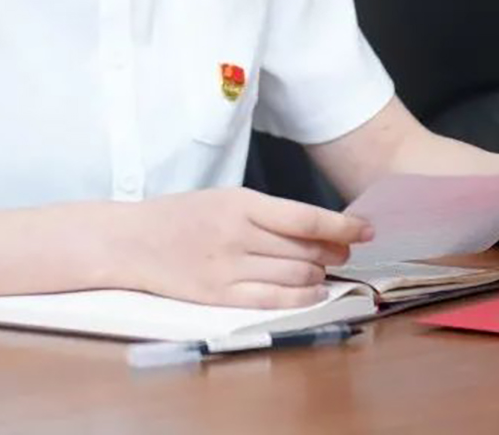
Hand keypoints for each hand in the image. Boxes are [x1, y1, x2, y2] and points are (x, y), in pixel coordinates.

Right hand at [113, 187, 373, 308]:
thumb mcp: (222, 199)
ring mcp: (230, 268)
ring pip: (297, 274)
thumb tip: (314, 227)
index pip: (305, 217)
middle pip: (307, 248)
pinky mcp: (222, 296)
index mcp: (239, 203)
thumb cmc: (179, 216)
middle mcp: (238, 235)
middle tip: (342, 250)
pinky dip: (302, 296)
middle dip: (334, 251)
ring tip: (323, 269)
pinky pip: (276, 299)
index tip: (366, 229)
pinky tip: (312, 291)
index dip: (342, 225)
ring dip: (320, 274)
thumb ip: (263, 213)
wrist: (133, 241)